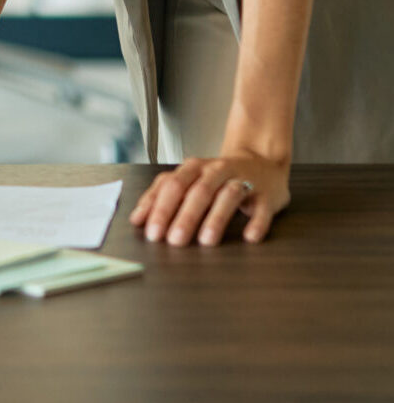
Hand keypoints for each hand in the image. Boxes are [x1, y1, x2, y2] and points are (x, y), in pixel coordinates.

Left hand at [130, 153, 289, 245]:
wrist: (261, 160)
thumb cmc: (217, 177)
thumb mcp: (188, 180)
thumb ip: (163, 196)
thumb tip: (137, 220)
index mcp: (192, 168)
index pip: (171, 186)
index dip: (160, 208)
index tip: (150, 232)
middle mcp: (215, 171)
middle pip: (197, 191)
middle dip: (184, 216)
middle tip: (173, 241)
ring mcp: (242, 180)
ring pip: (227, 197)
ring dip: (216, 219)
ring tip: (206, 241)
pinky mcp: (266, 195)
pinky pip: (262, 209)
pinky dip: (256, 222)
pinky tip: (249, 237)